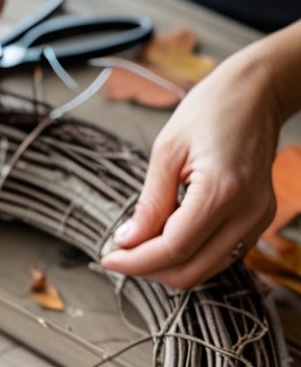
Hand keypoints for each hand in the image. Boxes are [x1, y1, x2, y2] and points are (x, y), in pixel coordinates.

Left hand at [100, 47, 280, 288]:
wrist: (256, 94)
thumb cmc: (211, 111)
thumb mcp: (167, 151)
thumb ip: (149, 203)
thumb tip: (127, 241)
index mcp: (223, 191)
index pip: (174, 249)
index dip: (136, 261)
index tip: (108, 257)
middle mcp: (248, 213)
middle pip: (191, 271)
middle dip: (150, 270)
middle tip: (121, 256)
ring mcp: (258, 219)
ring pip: (206, 270)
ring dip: (169, 267)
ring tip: (141, 244)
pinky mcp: (259, 220)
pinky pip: (220, 255)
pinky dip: (190, 255)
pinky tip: (167, 236)